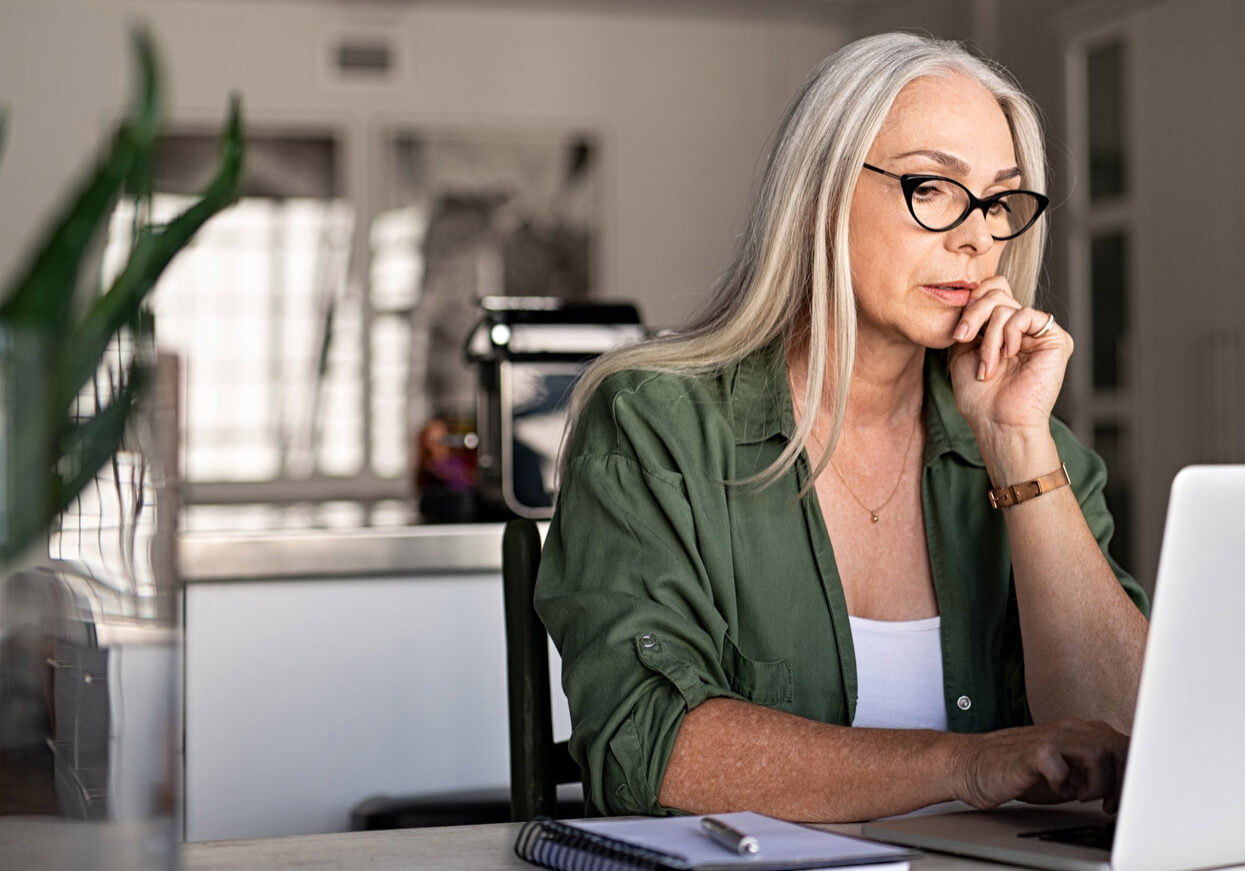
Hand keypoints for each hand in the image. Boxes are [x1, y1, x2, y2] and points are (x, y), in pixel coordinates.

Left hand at [947, 276, 1072, 436]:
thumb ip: (971, 321)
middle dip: (974, 314)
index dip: (974, 298)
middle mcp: (1022, 328)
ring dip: (989, 338)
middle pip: (997, 292)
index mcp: (1002, 329)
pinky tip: (1009, 355)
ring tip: (986, 366)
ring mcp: (1039, 333)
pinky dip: (1009, 334)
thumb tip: (973, 293)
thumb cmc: (979, 396)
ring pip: (1006, 306)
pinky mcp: (1056, 339)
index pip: (993, 290)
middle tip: (962, 338)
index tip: (958, 328)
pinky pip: (1026, 315)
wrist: (998, 422)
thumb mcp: (963, 351)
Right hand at [949, 719, 1128, 812]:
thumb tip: (1126, 788)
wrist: (974, 766)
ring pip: (1098, 752)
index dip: (1131, 776)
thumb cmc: (1019, 771)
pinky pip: (1063, 766)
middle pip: (1119, 746)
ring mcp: (1051, 737)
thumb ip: (1095, 772)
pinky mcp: (1034, 752)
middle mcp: (1070, 729)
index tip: (1120, 801)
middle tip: (1106, 803)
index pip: (1124, 746)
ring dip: (1095, 782)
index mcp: (1081, 732)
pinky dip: (1064, 785)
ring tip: (1078, 794)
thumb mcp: (1067, 773)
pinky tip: (1054, 789)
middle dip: (1120, 781)